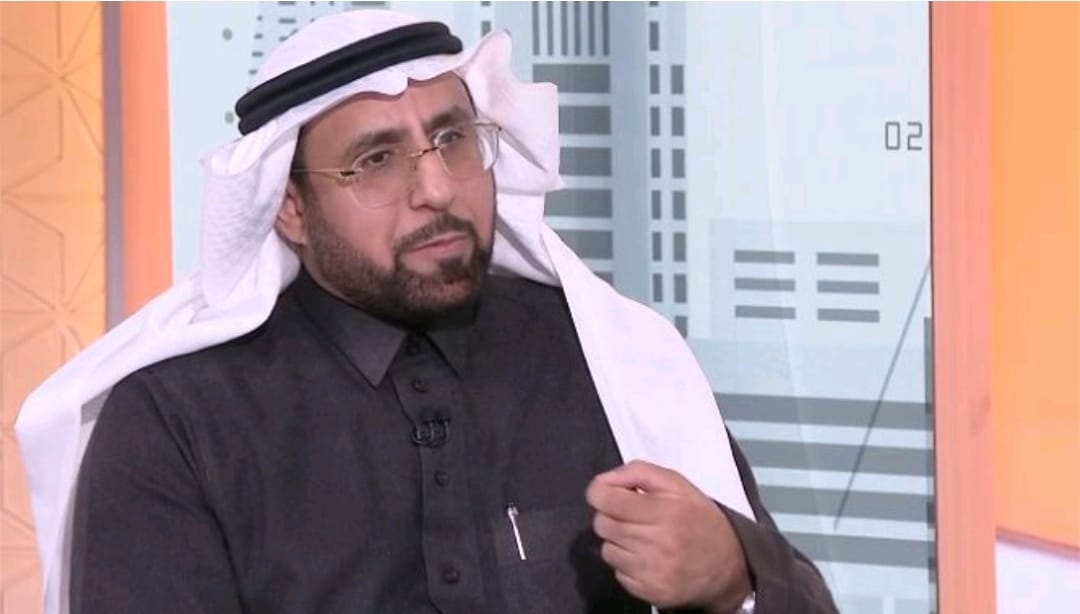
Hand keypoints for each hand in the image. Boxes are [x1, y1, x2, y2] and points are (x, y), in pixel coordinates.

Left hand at [585, 460, 751, 612]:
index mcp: (664, 511)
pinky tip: (647, 558)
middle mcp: (656, 543)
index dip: (600, 492)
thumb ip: (639, 472)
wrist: (731, 567)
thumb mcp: (678, 484)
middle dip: (611, 516)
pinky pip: (618, 574)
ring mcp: (651, 572)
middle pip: (602, 525)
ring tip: (642, 538)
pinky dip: (627, 565)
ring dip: (618, 542)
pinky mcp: (650, 593)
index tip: (608, 493)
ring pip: (607, 550)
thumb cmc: (701, 519)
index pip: (605, 500)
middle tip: (631, 517)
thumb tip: (604, 480)